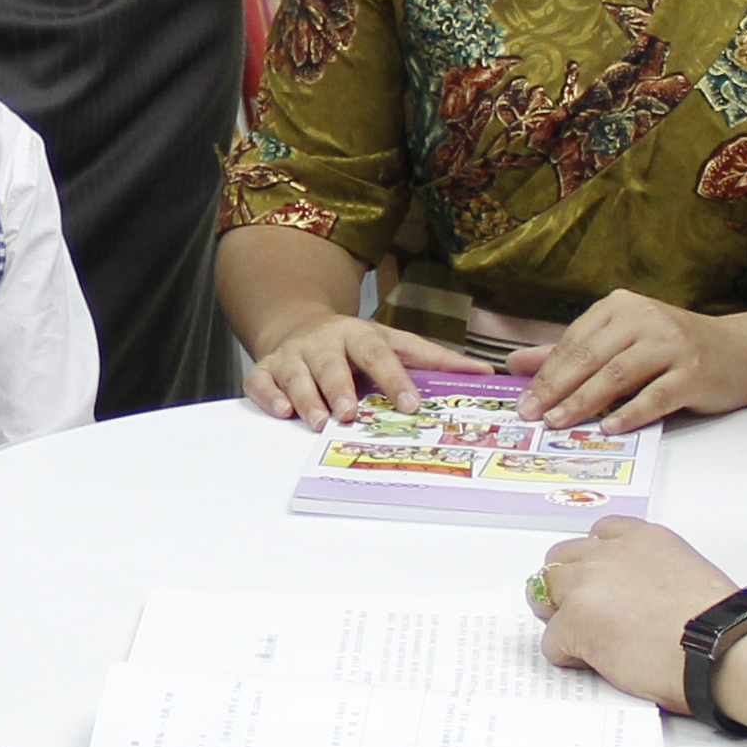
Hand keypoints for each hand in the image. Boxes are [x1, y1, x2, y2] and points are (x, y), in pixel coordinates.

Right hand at [241, 312, 472, 424]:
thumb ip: (435, 359)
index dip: (394, 378)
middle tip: (350, 413)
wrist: (298, 324)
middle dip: (340, 388)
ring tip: (320, 421)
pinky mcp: (266, 370)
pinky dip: (269, 396)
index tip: (410, 403)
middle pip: (332, 364)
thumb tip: (485, 373)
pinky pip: (262, 382)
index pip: (379, 354)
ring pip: (297, 375)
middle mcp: (323, 343)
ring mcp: (292, 356)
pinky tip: (282, 411)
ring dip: (308, 398)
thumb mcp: (394, 342)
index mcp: (359, 334)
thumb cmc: (354, 344)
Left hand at [522, 291, 746, 430]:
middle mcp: (647, 319)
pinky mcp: (694, 373)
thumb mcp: (623, 340)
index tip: (523, 399)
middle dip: (557, 389)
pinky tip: (610, 429)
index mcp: (623, 307)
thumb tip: (517, 363)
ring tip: (559, 423)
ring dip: (585, 402)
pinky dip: (630, 413)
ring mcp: (673, 345)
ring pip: (618, 376)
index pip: (575, 341)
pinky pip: (656, 396)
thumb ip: (572, 351)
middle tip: (533, 415)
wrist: (743, 352)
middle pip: (591, 357)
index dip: (546, 372)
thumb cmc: (676, 348)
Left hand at [531, 519, 734, 710]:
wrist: (720, 649)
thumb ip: (651, 573)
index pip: (600, 532)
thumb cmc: (718, 625)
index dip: (595, 560)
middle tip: (581, 611)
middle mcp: (610, 553)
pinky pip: (551, 640)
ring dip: (559, 613)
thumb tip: (638, 598)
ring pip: (546, 591)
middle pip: (562, 558)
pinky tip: (594, 664)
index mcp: (643, 539)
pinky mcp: (575, 621)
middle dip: (567, 583)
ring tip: (582, 637)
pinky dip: (566, 654)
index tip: (600, 579)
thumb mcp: (687, 574)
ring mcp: (588, 585)